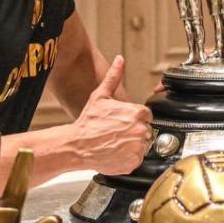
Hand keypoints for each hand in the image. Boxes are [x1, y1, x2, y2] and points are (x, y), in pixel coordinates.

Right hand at [72, 55, 152, 174]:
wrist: (77, 145)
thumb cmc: (87, 122)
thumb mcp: (100, 96)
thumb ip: (114, 76)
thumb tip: (119, 60)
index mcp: (137, 113)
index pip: (146, 115)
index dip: (134, 118)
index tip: (122, 122)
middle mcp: (140, 130)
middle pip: (146, 130)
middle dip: (134, 131)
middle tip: (117, 133)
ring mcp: (138, 148)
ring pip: (142, 145)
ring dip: (132, 144)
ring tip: (115, 142)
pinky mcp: (133, 162)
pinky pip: (137, 159)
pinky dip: (129, 157)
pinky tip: (116, 152)